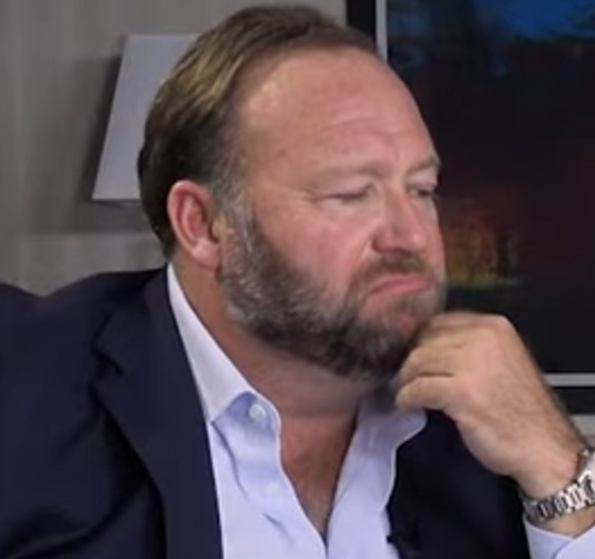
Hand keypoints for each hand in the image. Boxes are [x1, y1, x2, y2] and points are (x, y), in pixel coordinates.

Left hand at [395, 312, 584, 498]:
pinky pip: (417, 388)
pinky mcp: (461, 393)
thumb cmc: (523, 412)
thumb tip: (427, 346)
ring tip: (404, 391)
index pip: (439, 322)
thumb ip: (470, 347)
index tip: (410, 354)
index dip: (420, 340)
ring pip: (417, 362)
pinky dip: (407, 398)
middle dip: (410, 361)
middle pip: (424, 340)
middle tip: (403, 376)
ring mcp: (472, 365)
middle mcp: (483, 339)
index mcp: (493, 327)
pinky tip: (408, 405)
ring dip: (405, 379)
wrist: (546, 449)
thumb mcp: (503, 362)